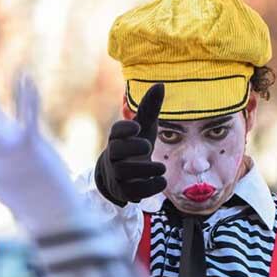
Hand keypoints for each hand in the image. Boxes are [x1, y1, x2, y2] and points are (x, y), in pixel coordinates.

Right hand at [94, 84, 166, 205]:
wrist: (124, 177)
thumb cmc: (135, 147)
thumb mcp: (145, 127)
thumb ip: (150, 108)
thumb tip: (160, 84)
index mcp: (118, 138)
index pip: (116, 131)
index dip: (124, 128)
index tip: (137, 127)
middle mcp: (114, 156)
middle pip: (116, 151)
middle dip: (132, 148)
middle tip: (147, 146)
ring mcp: (117, 175)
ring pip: (124, 172)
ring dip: (145, 169)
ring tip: (161, 167)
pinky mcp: (124, 192)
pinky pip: (133, 191)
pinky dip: (149, 187)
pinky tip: (162, 180)